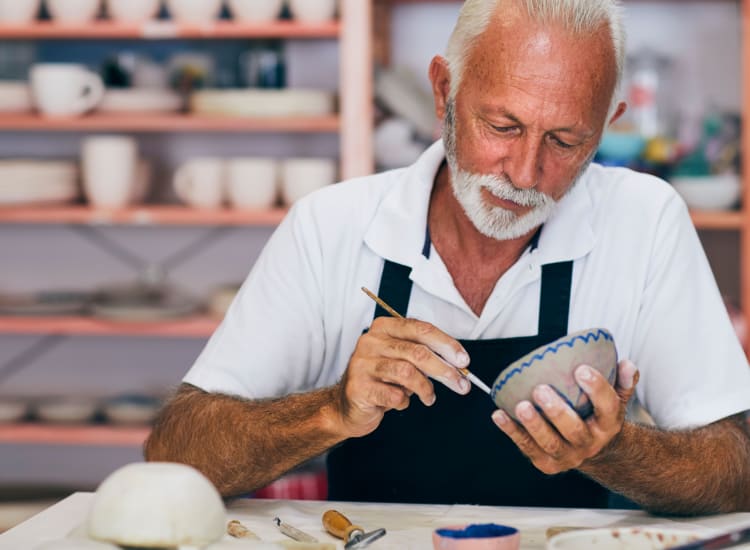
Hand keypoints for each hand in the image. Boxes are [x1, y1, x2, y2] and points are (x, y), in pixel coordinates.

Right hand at [335, 317, 471, 436]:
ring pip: (407, 372)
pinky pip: (393, 395)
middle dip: (444, 370)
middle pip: (417, 352)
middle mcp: (371, 341)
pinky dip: (404, 402)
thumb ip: (424, 356)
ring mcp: (362, 364)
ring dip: (426, 388)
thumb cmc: (381, 380)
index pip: (421, 329)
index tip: (464, 360)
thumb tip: (457, 364)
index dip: (446, 344)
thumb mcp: (402, 360)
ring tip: (429, 397)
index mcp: (384, 327)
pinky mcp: (359, 387)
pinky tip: (401, 402)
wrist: (347, 405)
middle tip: (461, 384)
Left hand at [490, 359, 638, 473]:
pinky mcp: (546, 463)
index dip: (597, 389)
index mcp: (608, 424)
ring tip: (521, 406)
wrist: (592, 449)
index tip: (581, 369)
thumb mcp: (616, 397)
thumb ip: (623, 381)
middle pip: (575, 430)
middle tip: (541, 389)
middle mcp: (590, 443)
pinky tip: (499, 415)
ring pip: (550, 443)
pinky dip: (512, 431)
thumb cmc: (596, 414)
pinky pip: (527, 447)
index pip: (608, 407)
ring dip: (534, 425)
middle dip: (557, 411)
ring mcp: (568, 455)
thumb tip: (627, 364)